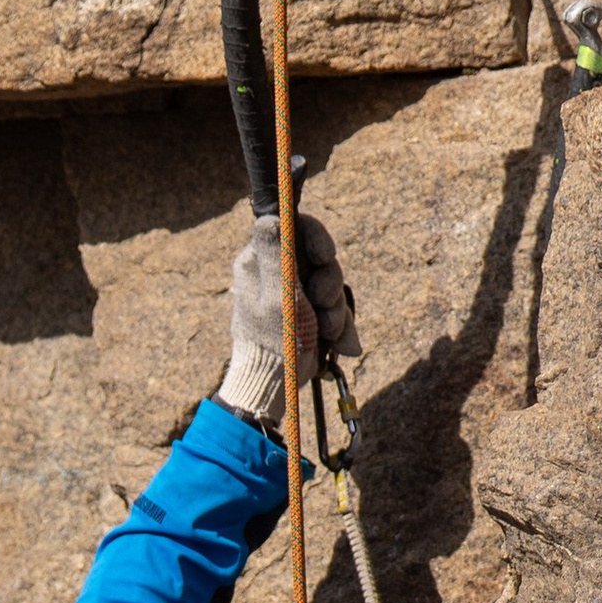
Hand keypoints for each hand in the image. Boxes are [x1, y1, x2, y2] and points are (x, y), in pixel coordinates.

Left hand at [218, 210, 361, 429]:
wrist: (276, 386)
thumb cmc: (273, 342)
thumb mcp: (276, 295)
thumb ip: (276, 255)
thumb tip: (268, 216)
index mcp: (262, 262)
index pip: (295, 227)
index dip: (317, 237)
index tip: (326, 255)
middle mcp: (278, 274)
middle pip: (320, 257)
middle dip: (330, 282)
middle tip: (322, 302)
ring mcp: (294, 296)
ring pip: (331, 284)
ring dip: (336, 310)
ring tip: (325, 331)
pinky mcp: (308, 316)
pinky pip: (334, 308)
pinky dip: (339, 326)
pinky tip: (337, 343)